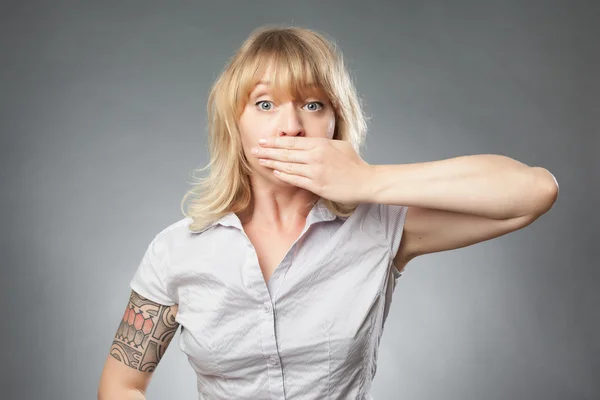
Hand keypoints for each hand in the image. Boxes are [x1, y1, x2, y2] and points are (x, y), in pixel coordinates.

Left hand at [250, 136, 373, 203]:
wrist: (366, 182)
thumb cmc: (355, 164)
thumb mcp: (340, 146)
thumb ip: (323, 144)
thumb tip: (310, 143)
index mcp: (321, 145)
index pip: (293, 142)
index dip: (276, 141)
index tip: (263, 140)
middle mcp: (316, 156)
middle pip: (286, 153)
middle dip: (268, 151)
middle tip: (254, 149)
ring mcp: (315, 171)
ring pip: (288, 166)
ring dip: (271, 163)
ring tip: (259, 160)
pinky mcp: (317, 185)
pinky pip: (295, 179)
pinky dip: (283, 175)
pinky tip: (274, 172)